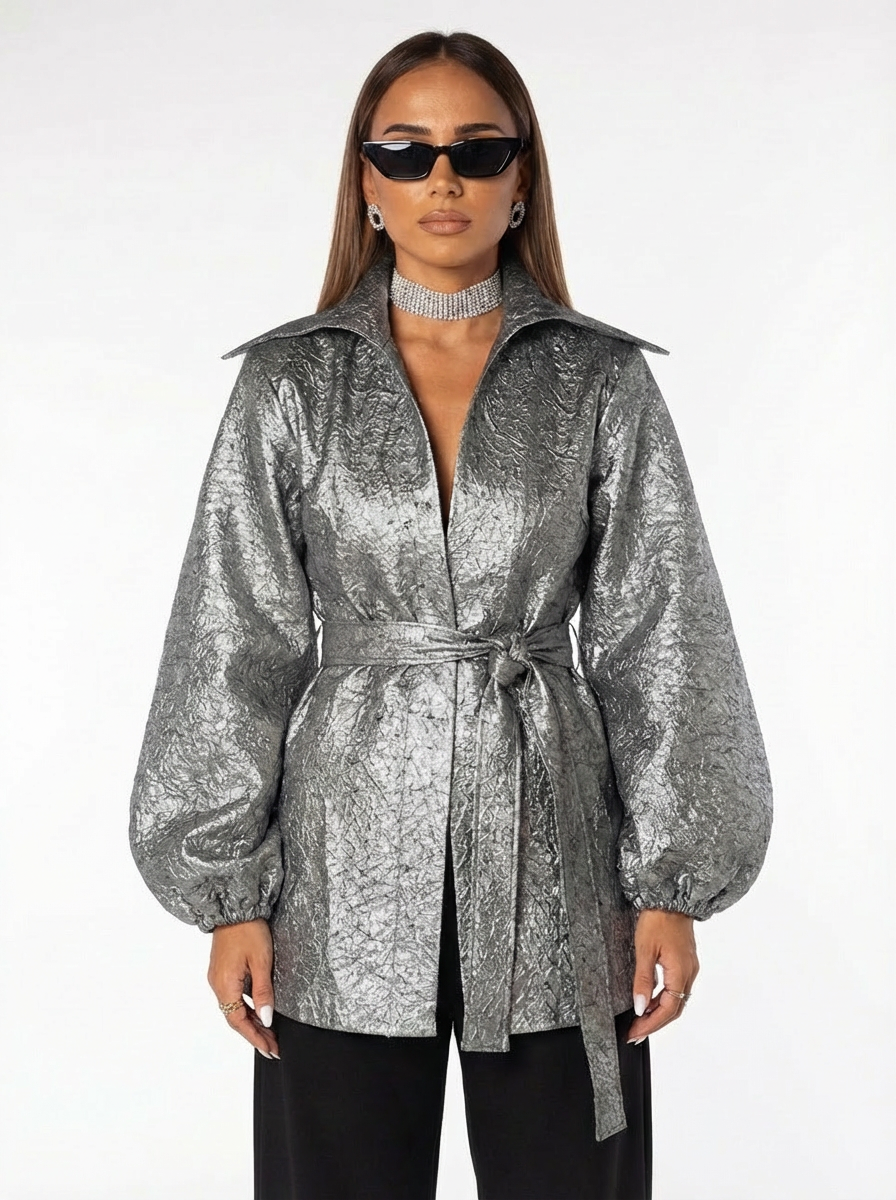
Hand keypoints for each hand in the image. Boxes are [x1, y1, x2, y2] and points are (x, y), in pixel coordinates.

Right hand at [208, 917, 279, 1058]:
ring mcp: (218, 978)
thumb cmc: (248, 930)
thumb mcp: (261, 961)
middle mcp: (217, 985)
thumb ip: (263, 992)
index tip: (270, 1050)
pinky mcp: (222, 970)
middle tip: (273, 1048)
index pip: (239, 1022)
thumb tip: (266, 1019)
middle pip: (236, 1018)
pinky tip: (259, 1011)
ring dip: (252, 1022)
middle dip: (255, 1034)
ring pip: (235, 1008)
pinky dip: (247, 1007)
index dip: (255, 1038)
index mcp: (225, 985)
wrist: (234, 907)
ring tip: (269, 1034)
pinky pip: (234, 996)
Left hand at [626, 908, 698, 1043]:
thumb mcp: (645, 950)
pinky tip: (650, 1000)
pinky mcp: (684, 961)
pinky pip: (676, 988)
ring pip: (676, 1000)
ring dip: (659, 1012)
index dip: (651, 1025)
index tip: (635, 1034)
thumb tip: (640, 1006)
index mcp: (681, 973)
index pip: (668, 1010)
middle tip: (635, 1033)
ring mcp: (689, 967)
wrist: (672, 896)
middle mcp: (689, 973)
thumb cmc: (659, 919)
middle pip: (674, 1009)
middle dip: (655, 1024)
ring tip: (639, 1020)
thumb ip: (643, 980)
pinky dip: (663, 999)